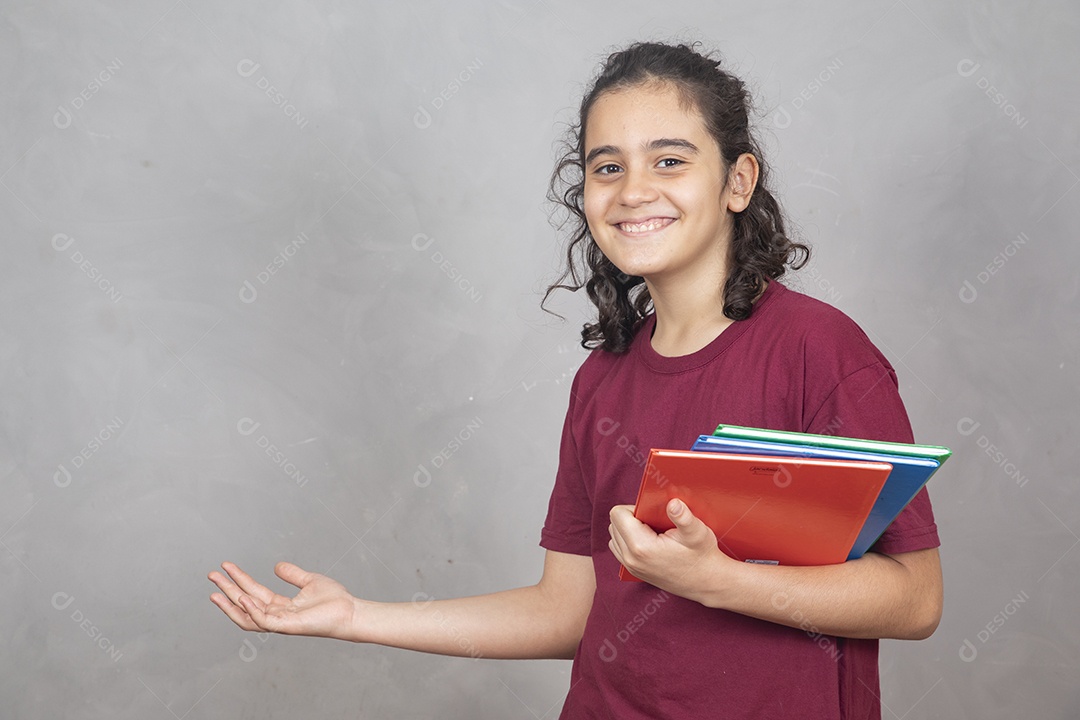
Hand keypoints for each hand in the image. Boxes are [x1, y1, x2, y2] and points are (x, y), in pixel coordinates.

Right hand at [208, 561, 357, 639]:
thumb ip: (292, 575)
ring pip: (248, 616)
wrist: (350, 611)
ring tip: (216, 590)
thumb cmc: (333, 600)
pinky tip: (243, 597)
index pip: (253, 592)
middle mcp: (277, 616)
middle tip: (211, 575)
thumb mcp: (309, 581)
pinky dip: (252, 610)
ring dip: (231, 604)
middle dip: (227, 590)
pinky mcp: (288, 627)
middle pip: (244, 604)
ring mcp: (280, 623)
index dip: (239, 579)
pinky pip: (264, 621)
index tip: (226, 566)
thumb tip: (276, 566)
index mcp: (281, 606)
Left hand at [608, 499, 736, 600]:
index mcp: (641, 546)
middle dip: (631, 517)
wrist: (707, 583)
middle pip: (613, 524)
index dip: (634, 508)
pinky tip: (649, 540)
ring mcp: (630, 567)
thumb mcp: (698, 533)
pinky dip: (628, 540)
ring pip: (614, 536)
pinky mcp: (633, 571)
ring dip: (628, 529)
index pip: (617, 514)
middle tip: (654, 521)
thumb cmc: (702, 556)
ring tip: (652, 531)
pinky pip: (619, 548)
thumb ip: (684, 517)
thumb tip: (673, 503)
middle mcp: (630, 559)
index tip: (651, 513)